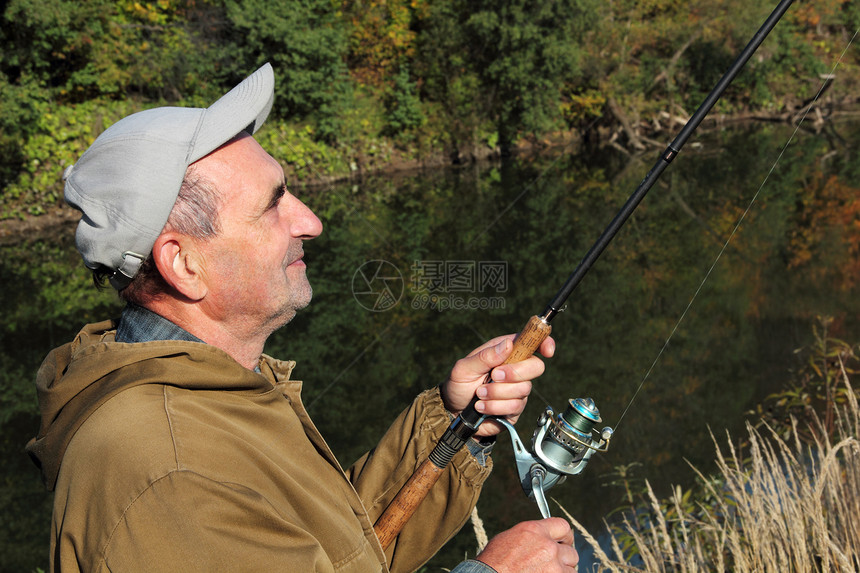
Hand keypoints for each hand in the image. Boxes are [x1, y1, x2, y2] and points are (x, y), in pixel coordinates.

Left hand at [440, 334, 554, 437]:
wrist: (454, 413)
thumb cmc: (458, 385)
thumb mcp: (463, 368)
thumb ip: (484, 357)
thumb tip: (507, 344)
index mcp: (504, 352)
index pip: (531, 342)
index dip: (544, 343)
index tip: (547, 350)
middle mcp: (514, 369)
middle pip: (536, 366)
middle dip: (515, 372)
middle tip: (494, 376)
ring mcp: (517, 389)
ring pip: (523, 389)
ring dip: (497, 393)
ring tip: (479, 394)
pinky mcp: (515, 408)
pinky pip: (515, 406)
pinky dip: (495, 406)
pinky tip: (482, 406)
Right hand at [475, 518, 577, 571]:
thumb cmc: (494, 562)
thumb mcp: (510, 537)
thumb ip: (532, 536)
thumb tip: (542, 538)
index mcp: (535, 530)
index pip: (563, 526)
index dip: (564, 536)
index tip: (563, 542)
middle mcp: (548, 546)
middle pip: (571, 551)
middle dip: (563, 558)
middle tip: (554, 563)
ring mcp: (553, 566)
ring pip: (571, 569)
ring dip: (562, 572)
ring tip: (546, 572)